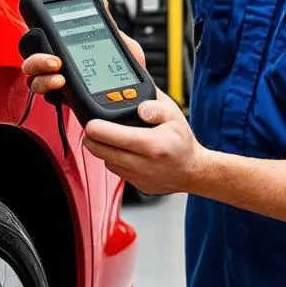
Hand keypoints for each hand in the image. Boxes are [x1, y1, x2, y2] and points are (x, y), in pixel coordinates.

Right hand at [21, 5, 145, 96]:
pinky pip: (46, 96)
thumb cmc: (127, 73)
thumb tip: (103, 5)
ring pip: (33, 77)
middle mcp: (59, 64)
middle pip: (30, 57)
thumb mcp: (123, 45)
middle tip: (54, 60)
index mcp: (68, 47)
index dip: (36, 29)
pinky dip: (49, 89)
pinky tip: (61, 84)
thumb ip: (110, 27)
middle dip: (35, 57)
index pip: (43, 36)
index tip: (42, 27)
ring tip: (58, 76)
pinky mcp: (65, 100)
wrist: (137, 97)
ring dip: (40, 74)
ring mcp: (59, 82)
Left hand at [82, 91, 206, 196]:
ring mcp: (137, 177)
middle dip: (91, 136)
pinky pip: (115, 170)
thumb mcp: (173, 114)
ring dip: (103, 148)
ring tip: (112, 137)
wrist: (193, 170)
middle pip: (97, 149)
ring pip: (104, 160)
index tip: (92, 120)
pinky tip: (123, 150)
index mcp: (150, 144)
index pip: (104, 134)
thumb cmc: (182, 141)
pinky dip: (114, 159)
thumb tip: (137, 102)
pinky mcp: (135, 185)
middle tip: (95, 126)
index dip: (93, 125)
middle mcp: (141, 164)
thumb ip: (153, 103)